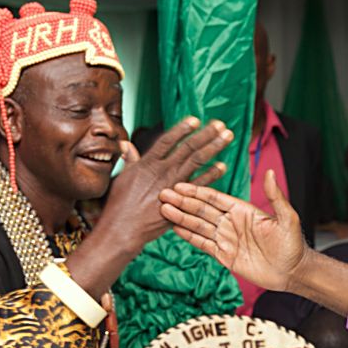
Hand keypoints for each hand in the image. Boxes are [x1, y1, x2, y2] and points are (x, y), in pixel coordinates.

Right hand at [93, 117, 233, 255]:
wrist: (123, 228)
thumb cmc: (118, 204)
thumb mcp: (121, 177)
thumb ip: (130, 160)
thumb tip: (126, 144)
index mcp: (147, 162)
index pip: (168, 140)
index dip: (182, 129)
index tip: (195, 119)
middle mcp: (162, 169)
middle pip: (188, 147)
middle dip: (206, 134)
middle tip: (221, 124)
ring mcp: (173, 184)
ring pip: (197, 161)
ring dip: (214, 147)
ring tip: (228, 136)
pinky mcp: (180, 201)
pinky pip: (200, 184)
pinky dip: (212, 174)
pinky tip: (223, 165)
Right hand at [160, 169, 308, 292]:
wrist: (293, 272)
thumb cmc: (293, 244)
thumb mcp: (287, 219)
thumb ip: (275, 197)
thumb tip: (270, 172)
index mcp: (243, 210)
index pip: (215, 198)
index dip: (197, 191)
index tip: (179, 184)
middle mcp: (232, 222)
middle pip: (202, 210)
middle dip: (183, 201)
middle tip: (162, 193)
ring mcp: (227, 239)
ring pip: (199, 226)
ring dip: (181, 217)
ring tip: (162, 209)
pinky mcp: (225, 256)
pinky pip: (203, 244)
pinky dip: (188, 236)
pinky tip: (174, 228)